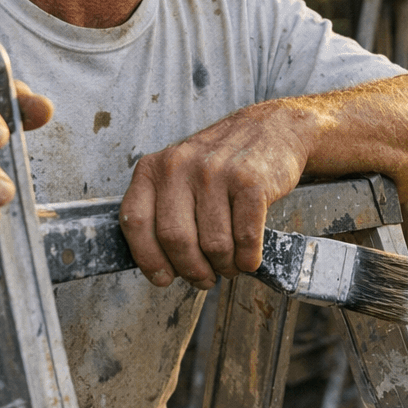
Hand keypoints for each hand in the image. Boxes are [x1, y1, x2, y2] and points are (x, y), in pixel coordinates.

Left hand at [119, 102, 312, 290]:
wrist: (272, 129)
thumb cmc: (222, 164)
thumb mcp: (179, 174)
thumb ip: (164, 210)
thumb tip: (162, 268)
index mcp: (154, 168)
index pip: (136, 221)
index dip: (148, 258)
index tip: (163, 278)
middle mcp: (180, 166)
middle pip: (175, 239)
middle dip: (192, 270)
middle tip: (204, 277)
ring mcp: (217, 172)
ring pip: (213, 244)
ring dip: (224, 266)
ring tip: (229, 263)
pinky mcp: (251, 182)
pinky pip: (245, 237)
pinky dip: (247, 258)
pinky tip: (248, 257)